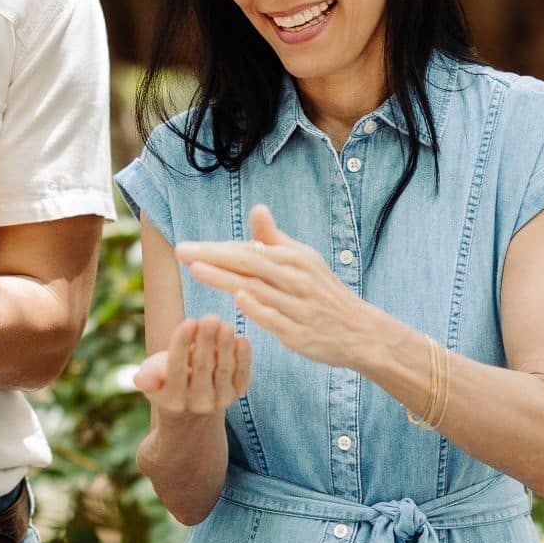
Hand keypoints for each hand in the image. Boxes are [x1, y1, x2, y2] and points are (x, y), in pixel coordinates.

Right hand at [133, 314, 252, 415]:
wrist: (193, 400)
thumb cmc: (167, 378)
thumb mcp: (152, 377)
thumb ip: (147, 377)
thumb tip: (141, 380)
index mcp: (172, 399)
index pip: (176, 369)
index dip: (183, 345)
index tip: (189, 322)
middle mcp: (198, 403)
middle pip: (202, 368)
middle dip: (207, 341)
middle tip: (211, 318)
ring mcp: (220, 400)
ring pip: (224, 371)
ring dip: (226, 347)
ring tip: (226, 325)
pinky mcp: (238, 393)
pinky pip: (242, 375)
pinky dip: (244, 358)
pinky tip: (242, 339)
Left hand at [175, 205, 382, 370]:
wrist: (361, 332)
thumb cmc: (325, 295)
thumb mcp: (305, 261)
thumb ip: (276, 239)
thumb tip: (257, 209)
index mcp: (295, 258)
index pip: (249, 250)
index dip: (216, 248)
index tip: (186, 246)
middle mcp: (296, 278)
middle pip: (249, 263)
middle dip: (213, 256)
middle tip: (181, 251)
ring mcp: (298, 306)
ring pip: (258, 288)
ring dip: (226, 278)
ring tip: (196, 269)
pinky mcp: (300, 333)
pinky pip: (277, 318)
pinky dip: (259, 308)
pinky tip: (239, 298)